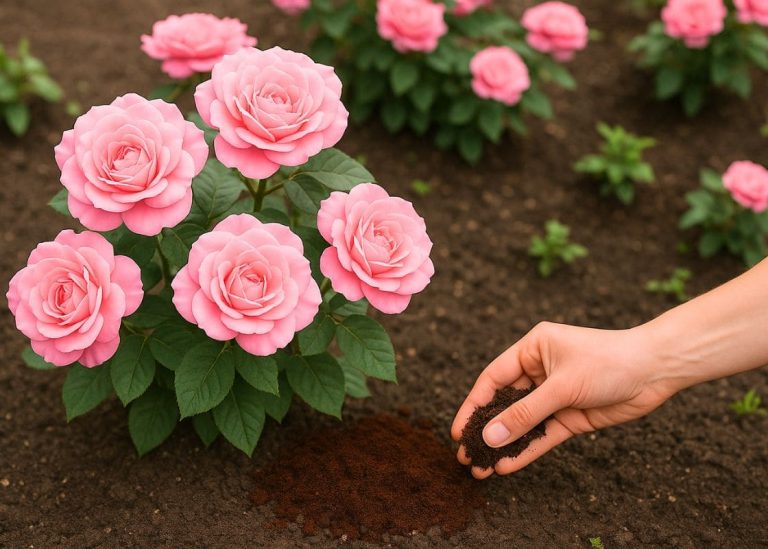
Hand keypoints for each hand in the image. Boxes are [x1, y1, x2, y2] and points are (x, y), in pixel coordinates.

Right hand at [451, 322, 677, 478]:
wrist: (655, 370)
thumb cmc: (608, 362)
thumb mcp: (561, 386)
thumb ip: (525, 414)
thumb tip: (489, 437)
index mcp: (532, 349)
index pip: (493, 379)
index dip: (474, 404)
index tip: (458, 429)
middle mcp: (539, 371)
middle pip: (504, 404)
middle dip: (486, 430)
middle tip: (466, 454)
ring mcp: (555, 395)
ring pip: (522, 423)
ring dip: (504, 444)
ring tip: (481, 467)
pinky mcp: (570, 416)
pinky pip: (543, 435)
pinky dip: (527, 450)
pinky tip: (507, 465)